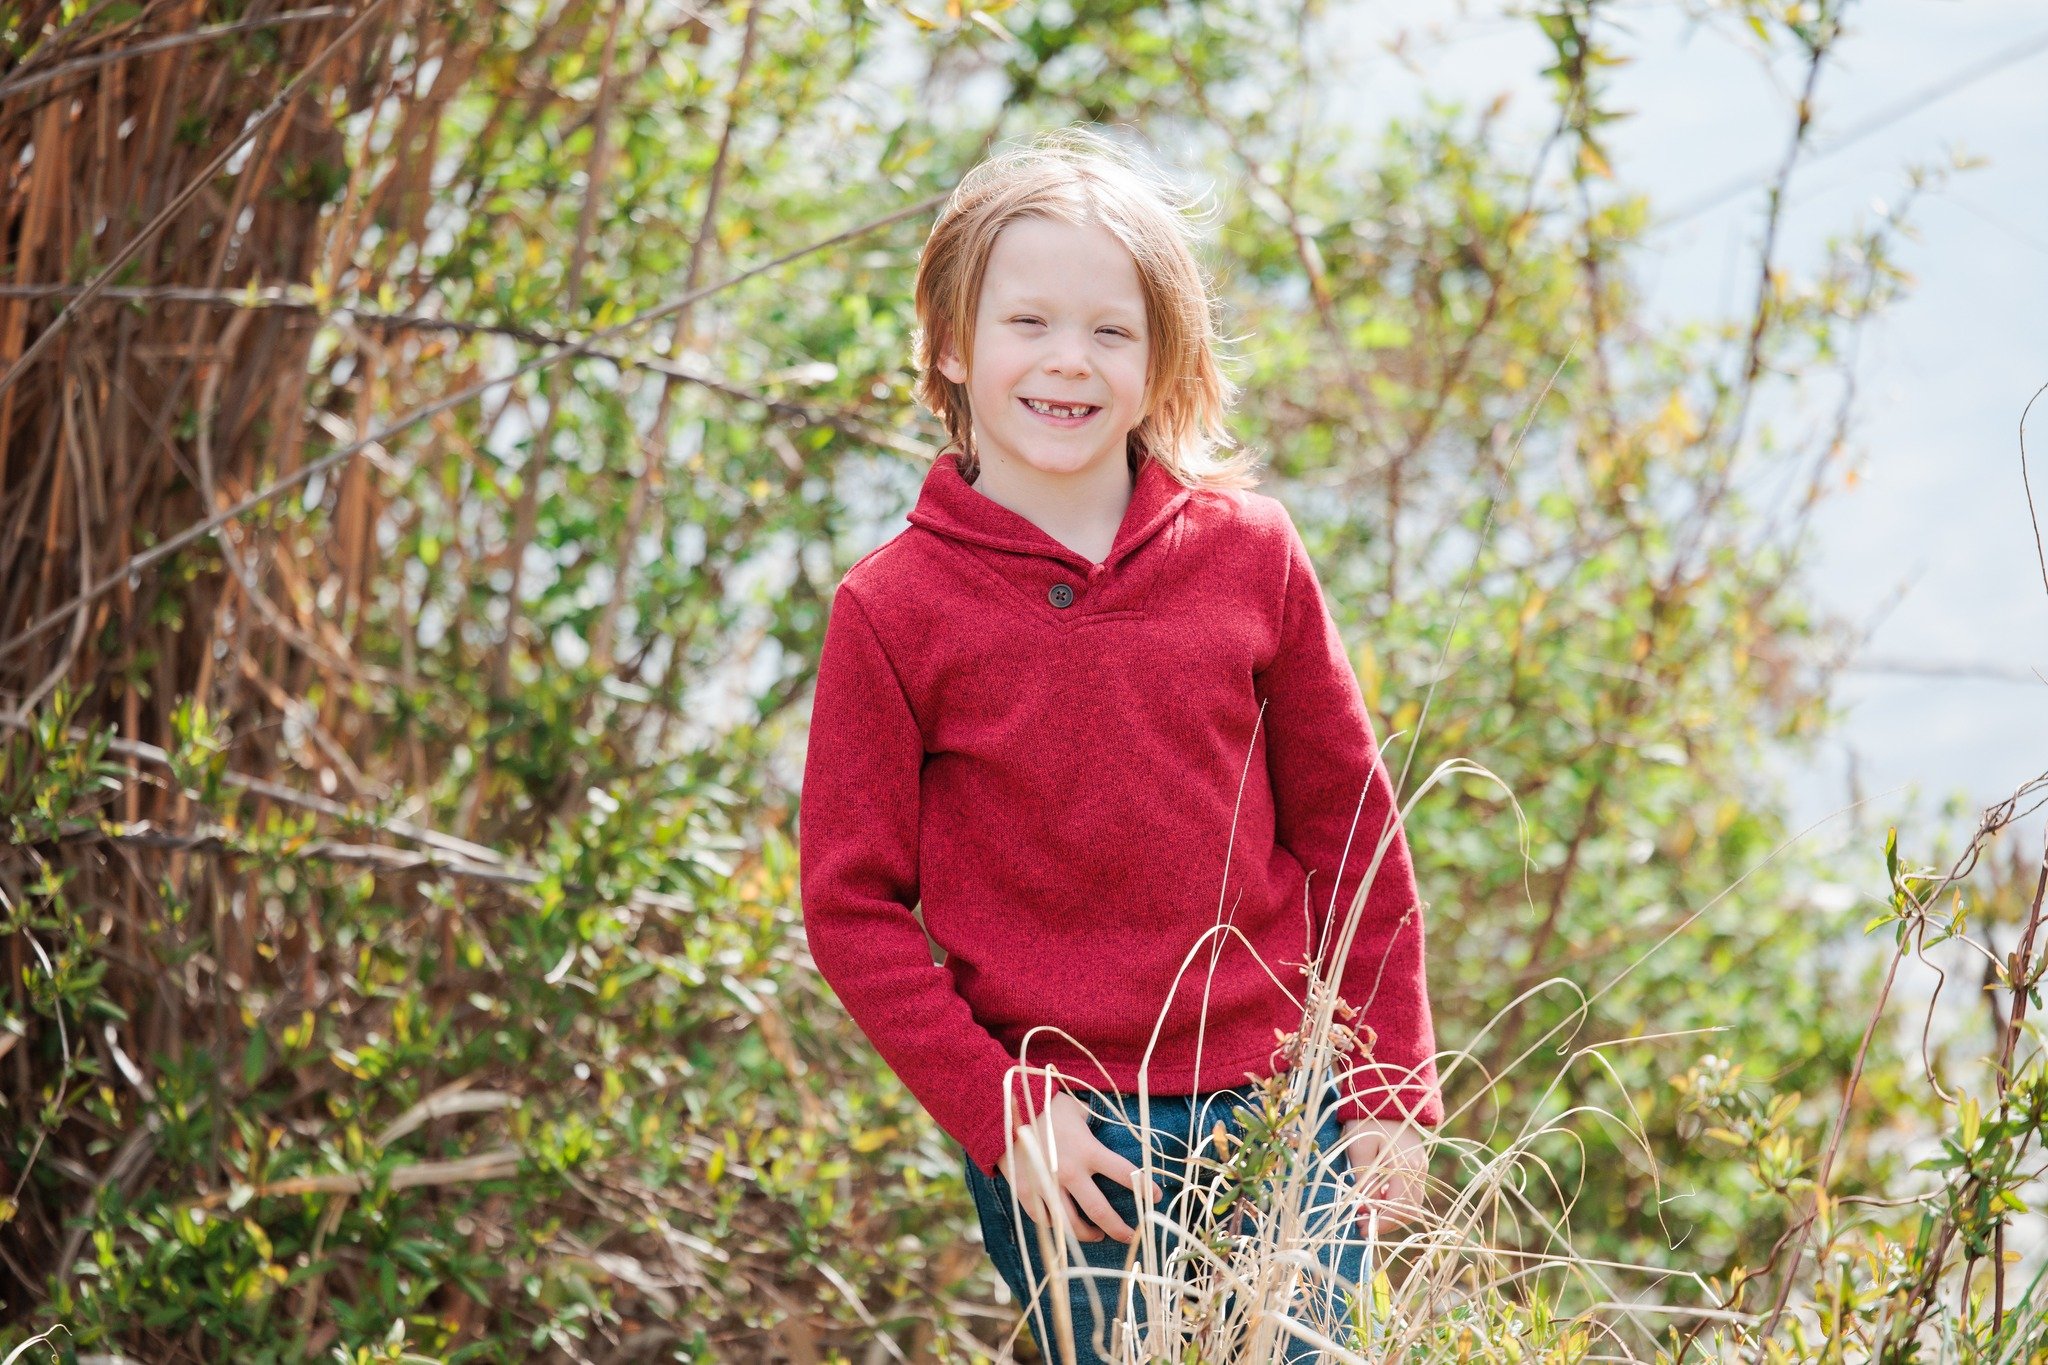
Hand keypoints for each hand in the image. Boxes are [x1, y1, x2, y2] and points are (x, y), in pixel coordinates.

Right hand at [996, 1090, 1159, 1243]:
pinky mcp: (1027, 1195)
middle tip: (1131, 1235)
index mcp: (1087, 1151)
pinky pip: (1047, 1222)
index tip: (1156, 1198)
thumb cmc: (1044, 1106)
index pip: (1126, 1174)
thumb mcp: (1075, 1109)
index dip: (1145, 1188)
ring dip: (1089, 1235)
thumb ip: (1093, 1124)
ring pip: (1073, 1226)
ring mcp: (1047, 1187)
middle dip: (1120, 1229)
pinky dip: (1059, 1227)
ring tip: (1098, 1235)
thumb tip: (1109, 1125)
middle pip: (1101, 1212)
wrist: (1002, 1111)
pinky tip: (1066, 1226)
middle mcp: (1069, 1173)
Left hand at [1336, 1116, 1428, 1230]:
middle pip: (1409, 1210)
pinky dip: (1394, 1201)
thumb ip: (1365, 1180)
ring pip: (1410, 1203)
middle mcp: (1418, 1169)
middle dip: (1386, 1221)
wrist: (1384, 1095)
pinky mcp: (1416, 1164)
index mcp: (1406, 1166)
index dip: (1381, 1222)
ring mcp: (1420, 1167)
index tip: (1361, 1228)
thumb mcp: (1359, 1148)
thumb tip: (1367, 1209)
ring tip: (1365, 1212)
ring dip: (1390, 1212)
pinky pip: (1409, 1192)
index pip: (1399, 1208)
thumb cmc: (1367, 1119)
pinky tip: (1374, 1197)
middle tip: (1361, 1225)